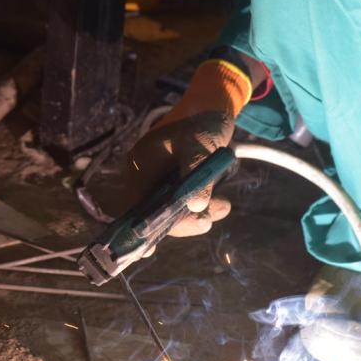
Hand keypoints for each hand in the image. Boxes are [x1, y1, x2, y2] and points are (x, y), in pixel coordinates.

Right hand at [118, 109, 235, 240]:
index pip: (137, 203)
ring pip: (171, 212)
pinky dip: (201, 208)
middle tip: (209, 221)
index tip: (150, 250)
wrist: (212, 110)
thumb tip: (197, 207)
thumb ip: (197, 174)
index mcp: (140, 164)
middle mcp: (145, 176)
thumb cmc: (202, 123)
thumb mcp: (201, 144)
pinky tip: (220, 204)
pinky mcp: (175, 185)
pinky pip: (182, 205)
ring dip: (197, 215)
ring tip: (224, 206)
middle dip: (183, 221)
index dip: (142, 227)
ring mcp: (160, 182)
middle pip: (154, 213)